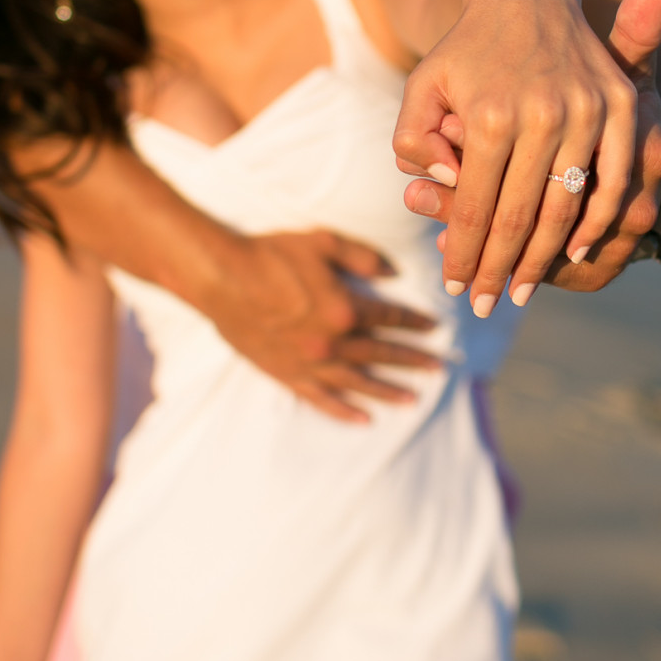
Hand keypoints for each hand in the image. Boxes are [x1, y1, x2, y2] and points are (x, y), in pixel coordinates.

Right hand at [201, 230, 441, 421]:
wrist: (221, 277)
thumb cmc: (270, 254)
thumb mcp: (322, 242)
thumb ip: (362, 256)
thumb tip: (393, 272)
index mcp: (344, 308)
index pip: (389, 318)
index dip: (414, 321)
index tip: (433, 327)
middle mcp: (331, 342)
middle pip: (381, 353)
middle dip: (413, 360)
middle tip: (439, 368)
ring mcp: (309, 362)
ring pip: (358, 382)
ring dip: (388, 391)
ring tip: (413, 399)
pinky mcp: (287, 374)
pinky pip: (321, 399)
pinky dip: (344, 411)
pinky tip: (364, 418)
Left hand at [393, 0, 642, 312]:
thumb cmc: (464, 51)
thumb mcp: (422, 87)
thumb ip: (416, 140)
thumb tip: (448, 185)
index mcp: (490, 114)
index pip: (475, 207)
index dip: (466, 254)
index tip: (456, 286)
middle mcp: (542, 114)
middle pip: (519, 217)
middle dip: (499, 270)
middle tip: (484, 304)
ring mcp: (588, 111)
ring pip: (567, 208)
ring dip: (545, 259)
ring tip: (521, 289)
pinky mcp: (620, 107)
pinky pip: (613, 181)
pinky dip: (597, 223)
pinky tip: (576, 251)